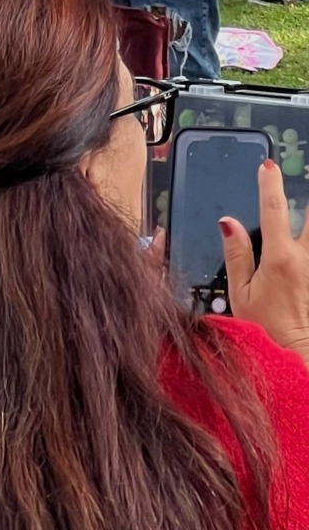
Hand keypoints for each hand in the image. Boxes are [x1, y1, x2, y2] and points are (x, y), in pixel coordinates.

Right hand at [222, 160, 308, 364]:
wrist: (299, 363)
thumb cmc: (266, 334)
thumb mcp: (239, 294)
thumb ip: (236, 254)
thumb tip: (228, 223)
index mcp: (279, 258)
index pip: (274, 208)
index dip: (269, 182)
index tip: (268, 166)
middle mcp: (306, 260)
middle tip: (305, 177)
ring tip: (304, 211)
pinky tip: (306, 240)